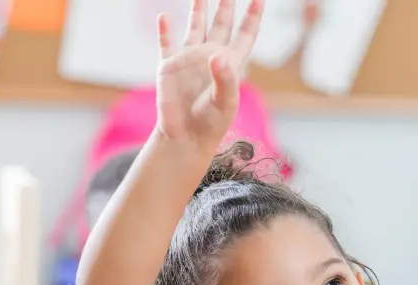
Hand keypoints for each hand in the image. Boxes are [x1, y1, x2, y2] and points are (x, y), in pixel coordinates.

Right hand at [154, 0, 263, 147]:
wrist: (184, 137)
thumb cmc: (210, 123)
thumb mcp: (225, 102)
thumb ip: (225, 78)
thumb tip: (217, 54)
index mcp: (230, 63)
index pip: (245, 34)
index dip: (253, 15)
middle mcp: (211, 56)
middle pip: (222, 23)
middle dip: (226, 4)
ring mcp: (189, 60)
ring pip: (195, 27)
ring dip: (198, 10)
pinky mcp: (169, 67)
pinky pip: (166, 43)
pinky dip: (164, 30)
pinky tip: (164, 16)